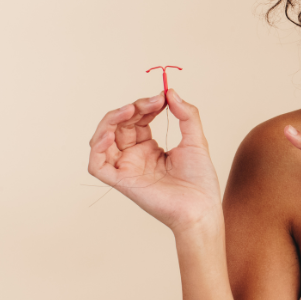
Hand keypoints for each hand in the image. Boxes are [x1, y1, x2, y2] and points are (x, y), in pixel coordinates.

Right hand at [88, 89, 221, 232]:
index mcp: (150, 149)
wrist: (202, 208)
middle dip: (132, 108)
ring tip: (129, 110)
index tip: (162, 97)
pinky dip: (98, 148)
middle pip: (118, 125)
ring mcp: (127, 169)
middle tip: (153, 101)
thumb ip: (186, 115)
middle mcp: (135, 158)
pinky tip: (110, 134)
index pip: (137, 120)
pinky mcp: (122, 182)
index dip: (145, 105)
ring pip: (102, 141)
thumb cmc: (200, 180)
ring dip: (111, 121)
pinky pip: (98, 165)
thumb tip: (171, 92)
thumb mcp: (196, 140)